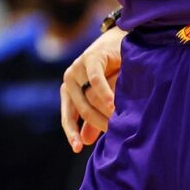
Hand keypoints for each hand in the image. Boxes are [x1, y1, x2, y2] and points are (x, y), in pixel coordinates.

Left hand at [60, 25, 124, 151]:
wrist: (121, 40)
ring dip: (103, 110)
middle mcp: (70, 80)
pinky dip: (104, 93)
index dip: (72, 132)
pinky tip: (113, 104)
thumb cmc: (113, 69)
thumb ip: (93, 116)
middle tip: (114, 134)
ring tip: (116, 123)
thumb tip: (84, 141)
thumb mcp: (102, 96)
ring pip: (89, 96)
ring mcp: (78, 68)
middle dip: (98, 123)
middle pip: (82, 108)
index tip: (78, 148)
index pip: (68, 116)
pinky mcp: (90, 58)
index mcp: (70, 91)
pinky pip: (96, 79)